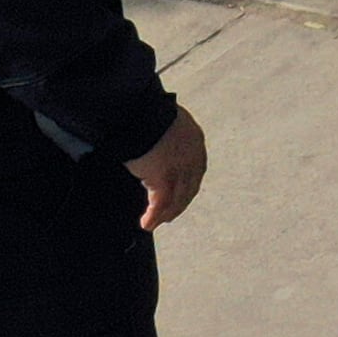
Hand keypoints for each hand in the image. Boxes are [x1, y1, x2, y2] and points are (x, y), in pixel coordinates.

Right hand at [126, 106, 206, 231]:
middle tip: (171, 214)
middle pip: (190, 186)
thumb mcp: (164, 122)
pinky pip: (159, 203)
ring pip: (176, 198)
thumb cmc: (146, 113)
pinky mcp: (162, 178)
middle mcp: (192, 156)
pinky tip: (146, 224)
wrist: (140, 113)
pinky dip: (153, 216)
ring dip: (167, 213)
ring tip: (157, 223)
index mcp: (195, 140)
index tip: (182, 193)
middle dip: (181, 202)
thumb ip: (165, 135)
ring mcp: (179, 169)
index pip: (197, 168)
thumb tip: (153, 139)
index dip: (189, 183)